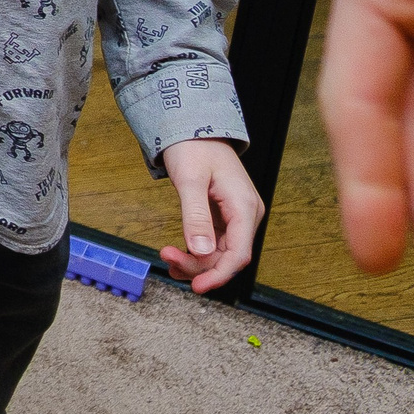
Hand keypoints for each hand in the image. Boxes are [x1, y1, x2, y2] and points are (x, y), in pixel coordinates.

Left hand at [156, 137, 261, 292]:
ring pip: (219, 253)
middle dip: (198, 265)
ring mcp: (235, 217)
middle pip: (227, 257)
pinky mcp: (223, 217)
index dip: (219, 274)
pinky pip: (214, 243)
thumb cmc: (193, 147)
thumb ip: (195, 216)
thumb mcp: (190, 180)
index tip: (197, 286)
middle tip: (167, 258)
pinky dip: (196, 252)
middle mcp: (246, 215)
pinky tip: (178, 255)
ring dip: (195, 261)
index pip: (239, 254)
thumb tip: (200, 251)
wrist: (193, 127)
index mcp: (244, 207)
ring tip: (168, 258)